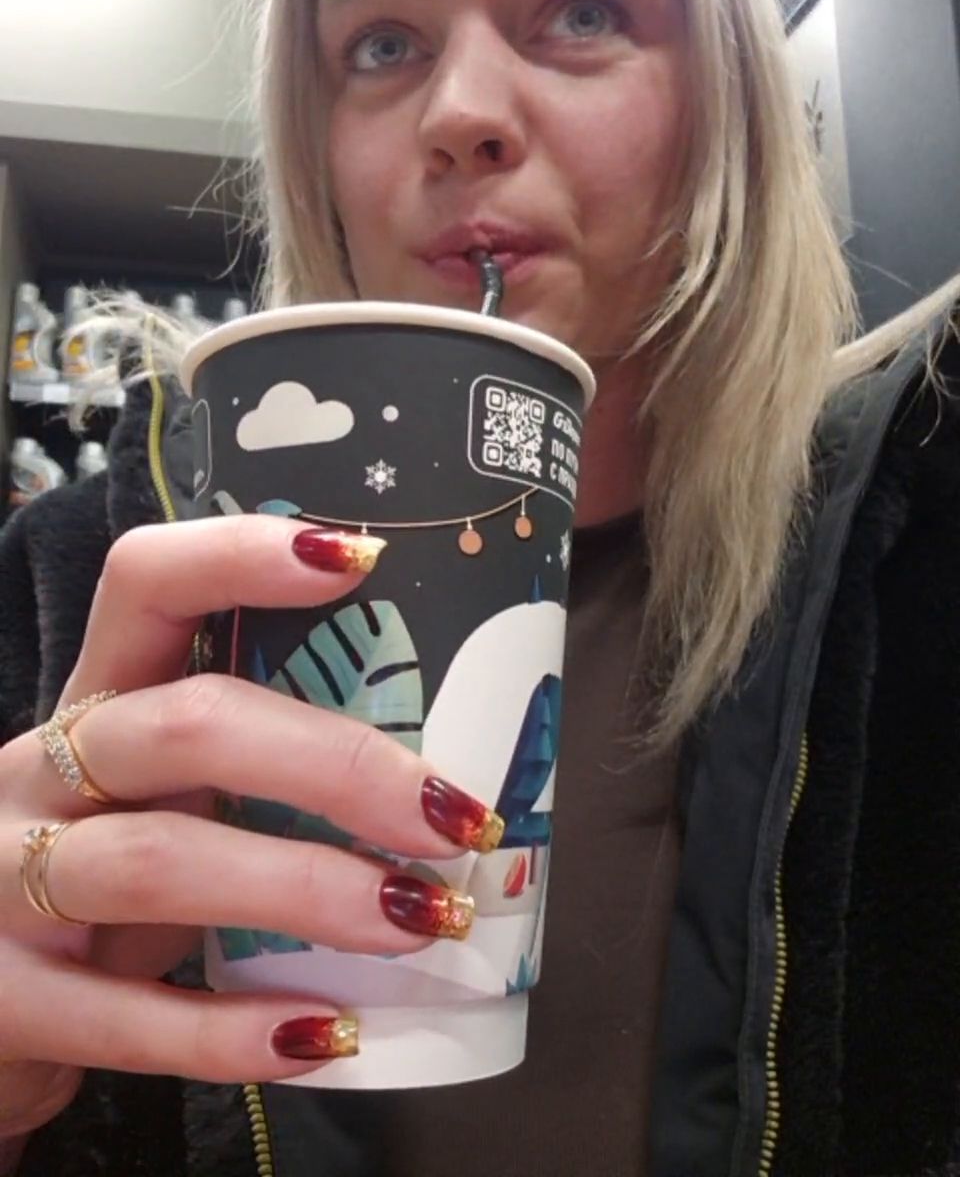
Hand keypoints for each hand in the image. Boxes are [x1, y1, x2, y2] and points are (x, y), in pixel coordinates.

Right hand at [0, 517, 497, 1139]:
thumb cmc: (106, 880)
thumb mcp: (162, 797)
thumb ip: (259, 771)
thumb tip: (446, 784)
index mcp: (97, 701)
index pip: (147, 583)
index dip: (241, 555)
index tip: (362, 559)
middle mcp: (42, 771)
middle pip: (188, 724)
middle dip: (336, 765)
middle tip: (454, 818)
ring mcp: (3, 882)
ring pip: (161, 860)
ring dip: (309, 890)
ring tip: (424, 921)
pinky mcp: (3, 1002)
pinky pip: (122, 1016)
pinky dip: (232, 1030)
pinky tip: (328, 1034)